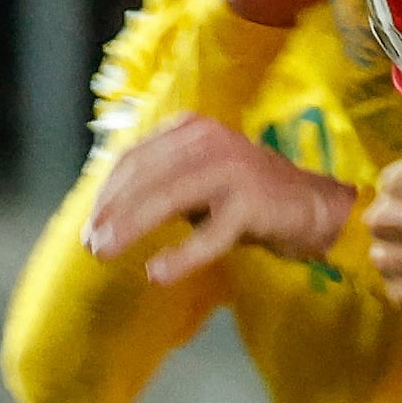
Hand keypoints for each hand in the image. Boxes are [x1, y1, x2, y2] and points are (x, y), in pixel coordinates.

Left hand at [84, 112, 345, 287]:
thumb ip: (158, 185)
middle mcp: (208, 139)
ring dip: (130, 227)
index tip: (90, 225)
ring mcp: (232, 167)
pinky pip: (210, 234)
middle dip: (111, 212)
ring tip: (106, 253)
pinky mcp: (252, 201)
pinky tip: (158, 273)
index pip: (133, 157)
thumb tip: (104, 216)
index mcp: (190, 129)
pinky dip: (182, 255)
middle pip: (144, 175)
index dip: (105, 193)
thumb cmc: (245, 196)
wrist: (312, 206)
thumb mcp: (196, 180)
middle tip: (91, 245)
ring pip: (168, 197)